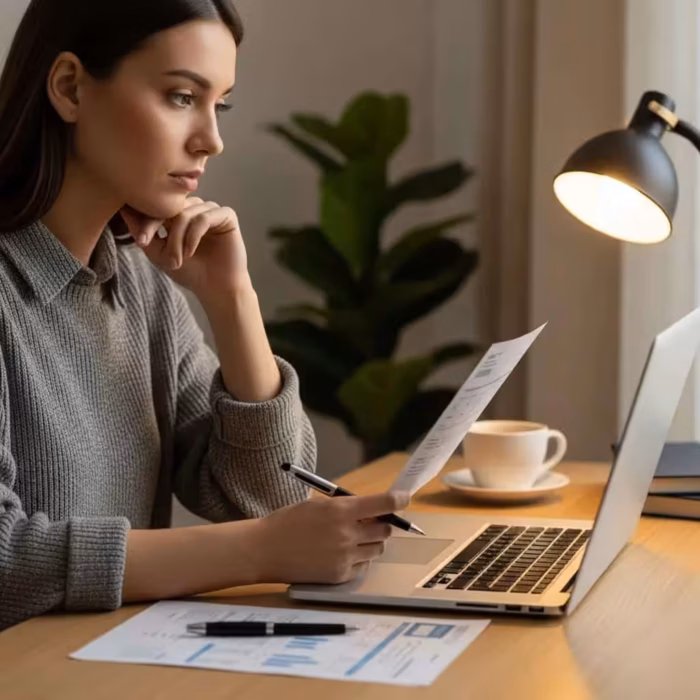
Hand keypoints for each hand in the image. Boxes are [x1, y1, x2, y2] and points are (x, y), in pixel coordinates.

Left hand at [119, 198, 248, 302]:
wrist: (216, 289)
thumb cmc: (190, 272)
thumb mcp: (158, 252)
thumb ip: (141, 232)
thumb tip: (123, 208)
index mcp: (179, 213)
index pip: (158, 204)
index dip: (146, 219)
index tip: (141, 241)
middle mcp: (196, 207)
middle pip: (170, 205)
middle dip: (159, 226)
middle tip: (154, 248)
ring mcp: (211, 210)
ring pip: (186, 212)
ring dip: (177, 237)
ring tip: (177, 259)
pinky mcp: (227, 216)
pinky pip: (204, 218)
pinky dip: (194, 236)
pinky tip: (190, 252)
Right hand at [254, 491, 410, 584]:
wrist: (264, 549)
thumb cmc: (289, 522)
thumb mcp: (319, 505)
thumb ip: (347, 508)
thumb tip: (373, 510)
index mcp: (340, 510)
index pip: (383, 504)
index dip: (399, 500)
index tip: (405, 498)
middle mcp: (346, 533)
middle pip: (384, 528)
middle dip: (382, 523)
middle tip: (372, 521)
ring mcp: (344, 557)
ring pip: (377, 549)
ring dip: (372, 542)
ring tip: (353, 538)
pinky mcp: (340, 575)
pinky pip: (363, 566)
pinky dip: (359, 559)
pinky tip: (342, 553)